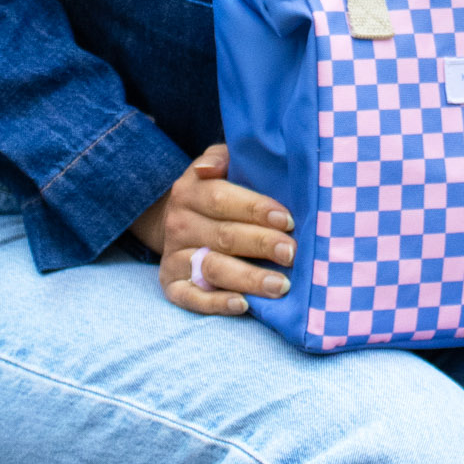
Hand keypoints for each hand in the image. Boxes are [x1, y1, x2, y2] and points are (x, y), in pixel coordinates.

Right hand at [127, 145, 294, 316]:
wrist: (172, 220)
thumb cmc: (214, 190)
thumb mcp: (218, 165)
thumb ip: (220, 158)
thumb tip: (208, 168)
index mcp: (190, 192)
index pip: (221, 198)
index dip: (256, 209)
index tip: (288, 220)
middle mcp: (179, 224)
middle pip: (222, 236)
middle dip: (261, 244)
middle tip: (292, 253)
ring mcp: (174, 256)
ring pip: (211, 269)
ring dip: (248, 278)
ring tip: (280, 285)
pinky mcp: (172, 285)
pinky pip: (191, 298)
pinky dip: (216, 304)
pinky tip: (243, 305)